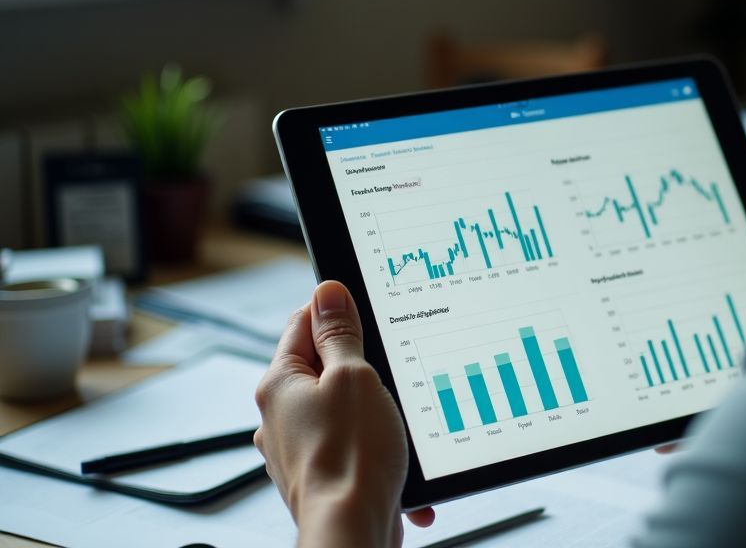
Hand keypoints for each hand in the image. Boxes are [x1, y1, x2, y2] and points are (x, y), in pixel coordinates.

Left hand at [254, 281, 435, 547]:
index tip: (364, 312)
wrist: (352, 528)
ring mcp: (297, 448)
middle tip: (387, 373)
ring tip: (394, 424)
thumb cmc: (351, 458)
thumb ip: (340, 335)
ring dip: (372, 412)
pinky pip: (349, 446)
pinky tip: (395, 458)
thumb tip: (328, 293)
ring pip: (340, 409)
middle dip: (362, 368)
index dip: (336, 313)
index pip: (302, 323)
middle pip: (322, 367)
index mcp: (279, 384)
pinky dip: (373, 449)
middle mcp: (279, 415)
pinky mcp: (318, 474)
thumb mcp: (354, 377)